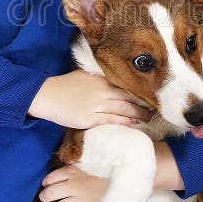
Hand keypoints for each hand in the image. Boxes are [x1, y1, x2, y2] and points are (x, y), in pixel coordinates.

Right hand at [29, 70, 153, 128]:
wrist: (46, 95)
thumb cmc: (64, 84)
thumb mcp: (84, 75)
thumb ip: (100, 78)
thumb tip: (114, 81)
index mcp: (101, 80)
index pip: (126, 86)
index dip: (139, 92)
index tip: (151, 96)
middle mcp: (101, 92)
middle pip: (129, 99)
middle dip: (143, 106)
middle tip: (155, 111)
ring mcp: (95, 106)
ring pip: (123, 111)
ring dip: (138, 116)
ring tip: (148, 119)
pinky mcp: (88, 120)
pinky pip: (110, 122)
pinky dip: (123, 124)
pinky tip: (132, 126)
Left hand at [36, 164, 108, 201]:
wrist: (125, 175)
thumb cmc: (108, 166)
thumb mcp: (91, 159)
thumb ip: (79, 162)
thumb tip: (68, 163)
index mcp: (74, 171)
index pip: (52, 177)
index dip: (47, 181)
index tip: (46, 184)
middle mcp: (75, 186)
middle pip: (52, 192)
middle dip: (44, 196)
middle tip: (42, 198)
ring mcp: (83, 200)